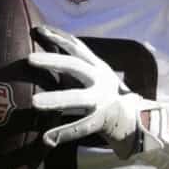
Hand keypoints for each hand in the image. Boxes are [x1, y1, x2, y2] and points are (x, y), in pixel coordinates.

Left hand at [28, 26, 156, 158]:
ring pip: (78, 98)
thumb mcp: (96, 77)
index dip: (58, 37)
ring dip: (55, 99)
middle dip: (53, 60)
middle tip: (29, 59)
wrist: (138, 121)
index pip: (77, 47)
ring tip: (34, 102)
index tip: (39, 29)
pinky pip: (81, 127)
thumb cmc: (109, 98)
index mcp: (98, 67)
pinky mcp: (104, 120)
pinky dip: (63, 134)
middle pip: (75, 66)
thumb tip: (50, 54)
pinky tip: (47, 138)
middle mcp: (102, 80)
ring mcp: (103, 100)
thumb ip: (77, 68)